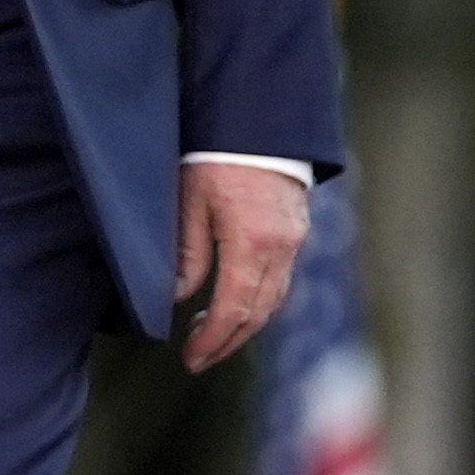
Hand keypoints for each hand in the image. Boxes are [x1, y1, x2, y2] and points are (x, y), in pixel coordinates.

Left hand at [173, 163, 309, 371]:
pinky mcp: (296, 230)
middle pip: (258, 314)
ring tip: (213, 333)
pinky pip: (280, 279)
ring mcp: (294, 240)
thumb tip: (179, 295)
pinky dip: (258, 300)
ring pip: (273, 300)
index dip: (212, 340)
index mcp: (252, 243)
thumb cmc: (219, 153)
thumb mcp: (190, 200)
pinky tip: (237, 299)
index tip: (191, 357)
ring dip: (244, 323)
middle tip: (199, 357)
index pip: (233, 309)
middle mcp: (281, 248)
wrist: (261, 117)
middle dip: (228, 341)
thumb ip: (187, 252)